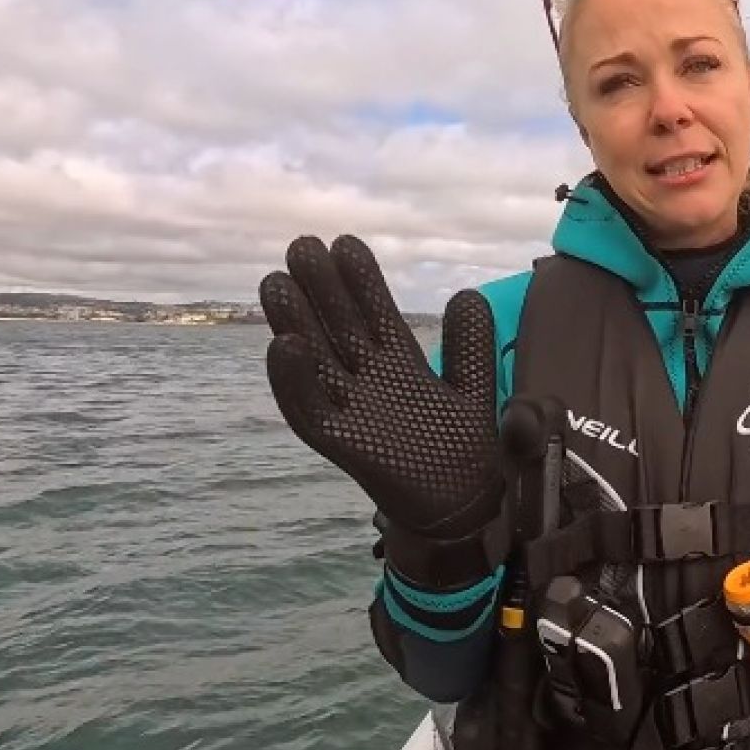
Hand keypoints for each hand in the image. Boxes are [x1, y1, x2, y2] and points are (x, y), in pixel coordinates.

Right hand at [259, 235, 500, 583]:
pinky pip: (309, 410)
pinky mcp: (341, 442)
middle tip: (301, 246)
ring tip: (276, 282)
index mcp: (397, 363)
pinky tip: (285, 345)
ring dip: (295, 324)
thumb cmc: (462, 448)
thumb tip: (466, 294)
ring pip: (314, 360)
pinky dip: (294, 381)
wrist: (460, 507)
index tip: (346, 242)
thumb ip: (471, 346)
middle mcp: (367, 380)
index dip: (361, 281)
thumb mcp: (473, 388)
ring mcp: (349, 409)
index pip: (375, 313)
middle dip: (320, 289)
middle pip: (336, 327)